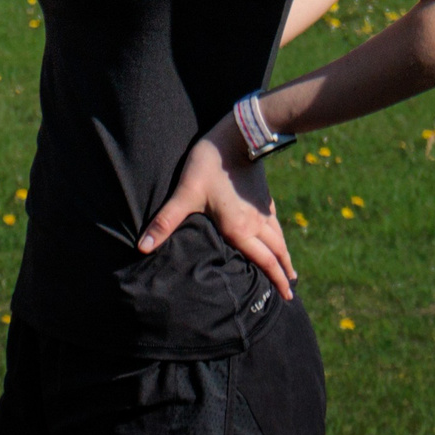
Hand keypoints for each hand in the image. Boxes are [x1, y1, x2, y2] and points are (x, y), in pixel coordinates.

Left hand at [138, 118, 296, 300]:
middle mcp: (256, 223)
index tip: (287, 296)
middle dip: (283, 273)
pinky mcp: (264, 197)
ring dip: (285, 255)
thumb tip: (143, 246)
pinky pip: (275, 223)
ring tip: (290, 269)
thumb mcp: (184, 194)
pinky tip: (277, 236)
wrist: (237, 137)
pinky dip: (280, 236)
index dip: (276, 279)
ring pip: (279, 238)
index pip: (263, 261)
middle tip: (290, 290)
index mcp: (239, 229)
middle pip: (276, 253)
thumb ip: (165, 222)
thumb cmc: (209, 166)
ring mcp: (262, 210)